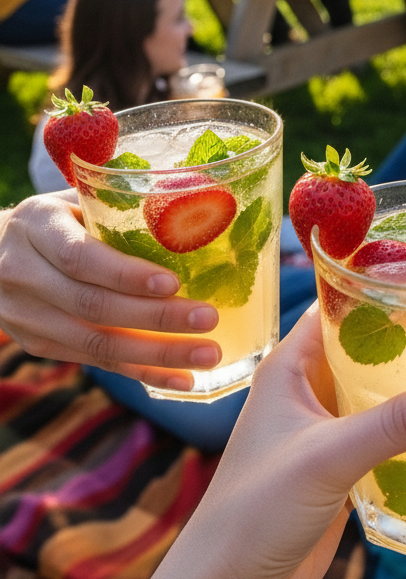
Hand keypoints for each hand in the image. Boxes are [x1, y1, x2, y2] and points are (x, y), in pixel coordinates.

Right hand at [0, 192, 220, 391]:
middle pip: (92, 305)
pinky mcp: (39, 344)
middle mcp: (23, 273)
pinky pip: (96, 362)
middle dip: (155, 317)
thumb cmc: (61, 216)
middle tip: (207, 319)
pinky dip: (142, 373)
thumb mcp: (78, 198)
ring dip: (157, 354)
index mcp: (37, 226)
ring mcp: (27, 315)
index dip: (125, 274)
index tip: (172, 282)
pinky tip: (182, 380)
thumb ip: (122, 207)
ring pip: (96, 343)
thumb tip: (198, 207)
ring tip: (207, 355)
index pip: (80, 258)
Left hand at [147, 307, 405, 578]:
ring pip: (381, 389)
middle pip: (369, 345)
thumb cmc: (252, 513)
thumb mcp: (329, 456)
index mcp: (290, 365)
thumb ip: (400, 423)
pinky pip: (387, 432)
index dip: (382, 284)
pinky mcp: (342, 467)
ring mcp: (327, 429)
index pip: (340, 304)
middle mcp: (309, 389)